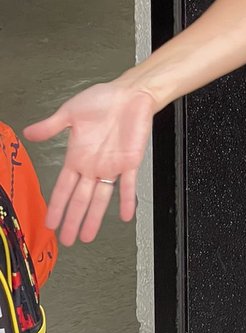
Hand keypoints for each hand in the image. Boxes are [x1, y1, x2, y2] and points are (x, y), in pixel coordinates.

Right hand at [23, 80, 155, 244]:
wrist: (130, 92)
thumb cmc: (103, 99)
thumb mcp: (71, 111)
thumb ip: (51, 126)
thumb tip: (29, 132)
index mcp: (78, 156)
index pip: (64, 187)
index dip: (57, 206)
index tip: (50, 223)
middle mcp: (93, 165)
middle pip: (80, 199)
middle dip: (73, 220)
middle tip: (67, 240)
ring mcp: (112, 165)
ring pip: (101, 198)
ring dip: (94, 217)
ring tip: (87, 236)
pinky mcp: (130, 161)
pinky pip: (128, 184)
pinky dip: (127, 200)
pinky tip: (125, 215)